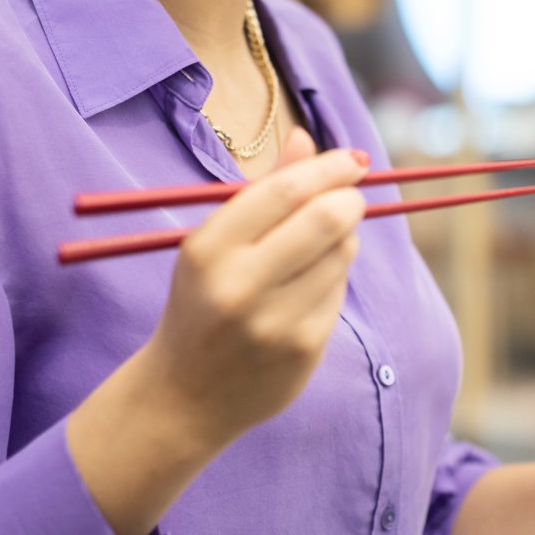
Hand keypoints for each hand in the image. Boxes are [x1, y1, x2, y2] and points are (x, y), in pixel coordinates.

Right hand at [140, 128, 368, 447]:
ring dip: (344, 239)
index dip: (329, 168)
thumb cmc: (202, 301)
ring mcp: (275, 321)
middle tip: (351, 196)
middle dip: (350, 198)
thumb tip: (307, 138)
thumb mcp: (213, 243)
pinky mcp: (304, 349)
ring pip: (342, 254)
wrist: (183, 395)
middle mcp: (240, 285)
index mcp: (209, 249)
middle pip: (328, 219)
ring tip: (317, 247)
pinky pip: (340, 291)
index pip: (286, 191)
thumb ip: (262, 190)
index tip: (351, 161)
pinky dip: (335, 277)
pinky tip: (308, 287)